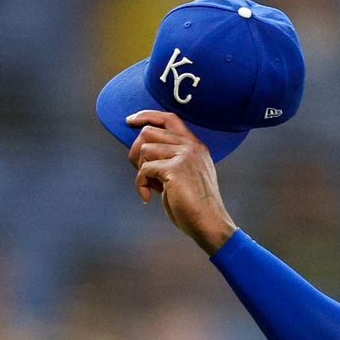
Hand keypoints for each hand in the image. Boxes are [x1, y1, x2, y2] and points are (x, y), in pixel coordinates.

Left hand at [126, 110, 237, 254]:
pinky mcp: (175, 169)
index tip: (130, 120)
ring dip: (140, 170)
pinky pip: (144, 170)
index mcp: (196, 146)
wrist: (209, 223)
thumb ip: (171, 159)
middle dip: (136, 151)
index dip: (147, 115)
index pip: (169, 118)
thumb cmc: (194, 206)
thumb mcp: (186, 176)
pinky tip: (148, 197)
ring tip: (151, 187)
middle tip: (140, 172)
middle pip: (149, 132)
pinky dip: (140, 184)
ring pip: (144, 149)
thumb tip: (142, 150)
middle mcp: (191, 147)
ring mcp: (184, 156)